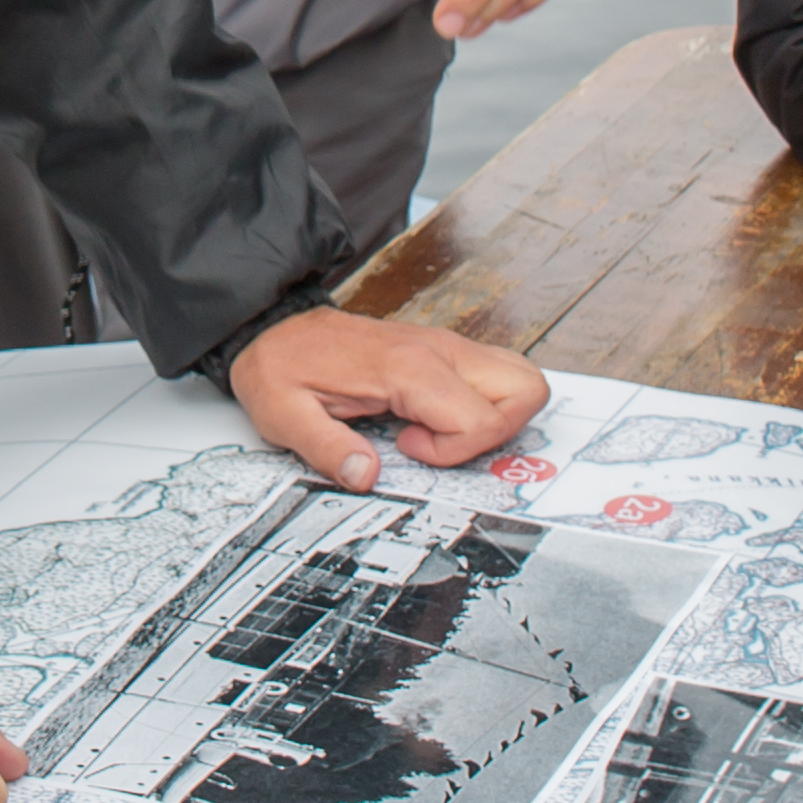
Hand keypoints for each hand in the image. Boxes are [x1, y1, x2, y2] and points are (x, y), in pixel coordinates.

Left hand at [229, 307, 550, 490]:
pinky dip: (485, 406)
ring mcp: (446, 347)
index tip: (407, 447)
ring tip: (441, 434)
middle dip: (500, 433)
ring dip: (498, 418)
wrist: (275, 326)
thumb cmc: (283, 365)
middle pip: (526, 388)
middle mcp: (439, 350)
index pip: (483, 417)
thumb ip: (326, 449)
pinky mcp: (444, 352)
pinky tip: (437, 420)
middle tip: (443, 447)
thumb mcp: (285, 415)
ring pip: (521, 378)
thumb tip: (365, 476)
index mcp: (408, 366)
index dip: (455, 451)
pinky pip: (496, 376)